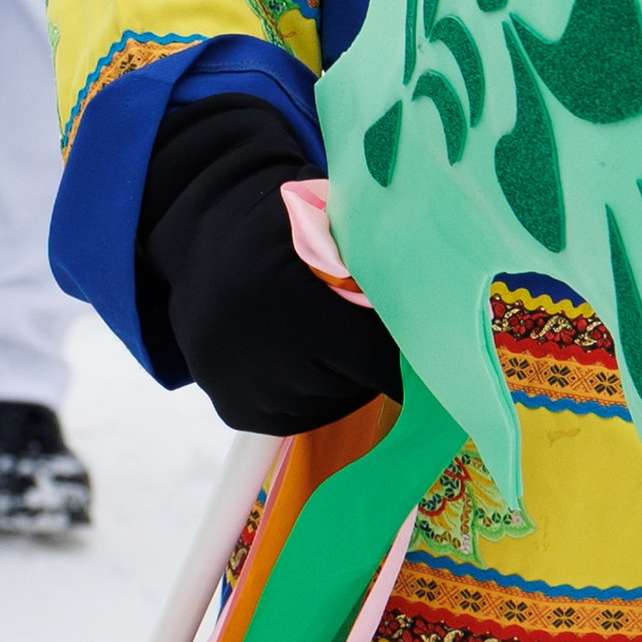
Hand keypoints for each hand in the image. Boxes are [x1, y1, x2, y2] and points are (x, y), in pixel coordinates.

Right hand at [138, 96, 401, 432]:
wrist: (199, 235)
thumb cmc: (283, 223)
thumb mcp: (330, 223)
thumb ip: (376, 260)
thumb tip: (441, 299)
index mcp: (288, 296)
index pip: (375, 356)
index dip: (407, 349)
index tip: (428, 338)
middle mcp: (257, 348)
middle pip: (354, 385)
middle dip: (375, 363)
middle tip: (376, 331)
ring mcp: (238, 383)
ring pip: (329, 407)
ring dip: (346, 382)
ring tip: (337, 340)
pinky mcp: (233, 408)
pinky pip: (296, 418)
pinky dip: (313, 397)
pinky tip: (307, 359)